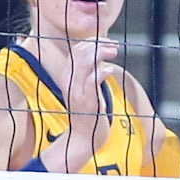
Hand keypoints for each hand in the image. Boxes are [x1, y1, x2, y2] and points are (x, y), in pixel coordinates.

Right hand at [38, 39, 118, 173]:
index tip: (107, 42)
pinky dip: (103, 71)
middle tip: (114, 47)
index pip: (76, 50)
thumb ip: (88, 72)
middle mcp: (68, 81)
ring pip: (85, 62)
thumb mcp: (84, 88)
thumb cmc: (87, 112)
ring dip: (102, 53)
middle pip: (80, 53)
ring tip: (114, 52)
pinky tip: (110, 71)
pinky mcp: (86, 101)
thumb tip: (101, 53)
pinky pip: (93, 79)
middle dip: (99, 45)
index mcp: (66, 76)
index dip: (92, 42)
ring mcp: (76, 91)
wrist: (83, 137)